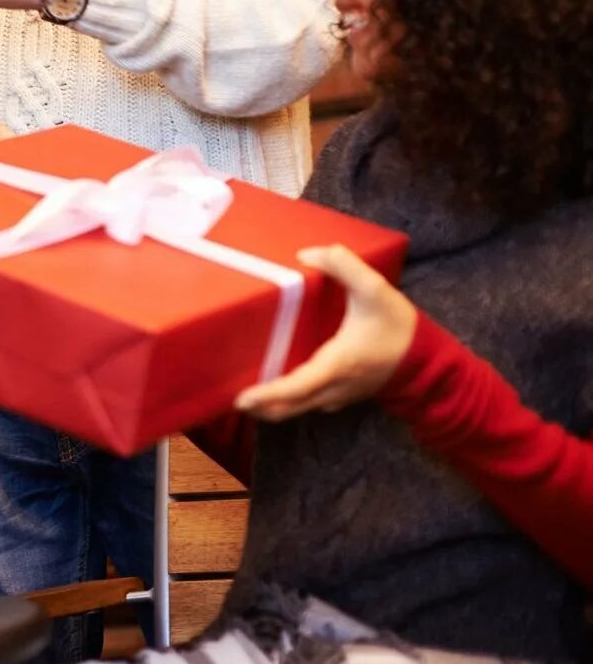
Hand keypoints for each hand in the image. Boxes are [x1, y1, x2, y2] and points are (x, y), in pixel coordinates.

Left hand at [235, 246, 416, 420]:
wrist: (431, 360)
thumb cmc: (400, 327)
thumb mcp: (376, 289)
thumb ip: (344, 266)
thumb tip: (306, 255)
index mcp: (338, 364)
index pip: (299, 386)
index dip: (270, 394)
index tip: (243, 399)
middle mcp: (334, 387)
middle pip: (290, 406)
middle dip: (261, 406)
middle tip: (232, 399)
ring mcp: (338, 396)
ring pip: (298, 408)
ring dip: (272, 406)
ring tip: (245, 397)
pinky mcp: (341, 396)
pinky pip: (308, 403)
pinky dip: (288, 401)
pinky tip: (273, 388)